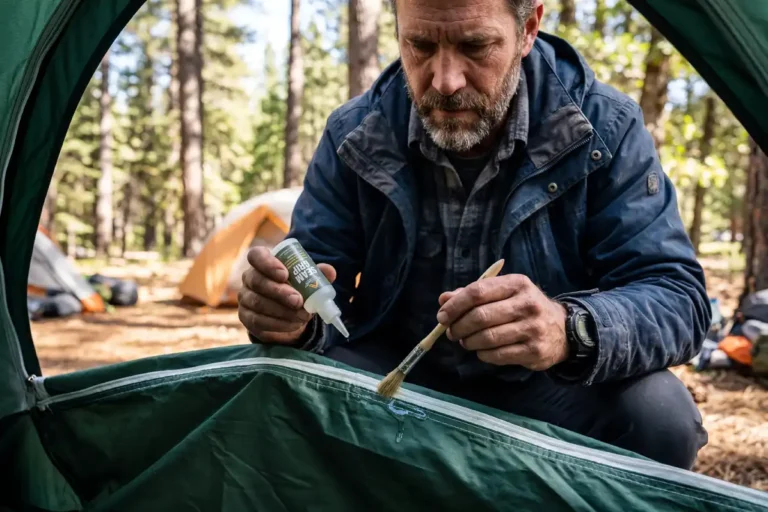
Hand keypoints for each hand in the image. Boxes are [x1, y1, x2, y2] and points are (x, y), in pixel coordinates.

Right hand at [238, 246, 336, 344]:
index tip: (285, 274)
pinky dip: (278, 324)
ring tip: (302, 316)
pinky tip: (294, 324)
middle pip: (256, 281)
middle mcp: (249, 278)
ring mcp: (245, 298)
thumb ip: (317, 273)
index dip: (268, 263)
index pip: (256, 255)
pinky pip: (258, 321)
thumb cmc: (296, 288)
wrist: (289, 313)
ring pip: (257, 303)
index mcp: (262, 262)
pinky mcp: (247, 318)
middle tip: (298, 300)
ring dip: (282, 310)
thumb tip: (330, 272)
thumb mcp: (308, 279)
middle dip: (278, 291)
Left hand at [435, 274, 568, 370]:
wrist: (562, 330)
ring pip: (487, 338)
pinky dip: (483, 354)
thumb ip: (473, 295)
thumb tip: (443, 299)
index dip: (455, 305)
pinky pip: (497, 355)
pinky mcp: (534, 351)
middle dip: (459, 327)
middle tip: (452, 332)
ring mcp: (532, 328)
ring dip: (469, 342)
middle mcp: (527, 304)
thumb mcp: (503, 294)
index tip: (442, 316)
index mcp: (516, 284)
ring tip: (465, 342)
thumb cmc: (524, 308)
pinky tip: (482, 350)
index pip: (478, 291)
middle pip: (481, 316)